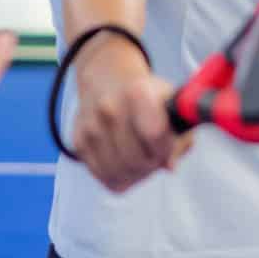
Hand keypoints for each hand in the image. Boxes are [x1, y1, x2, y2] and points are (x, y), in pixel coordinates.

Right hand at [63, 35, 188, 193]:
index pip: (154, 134)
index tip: (167, 145)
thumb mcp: (173, 107)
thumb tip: (169, 166)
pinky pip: (105, 176)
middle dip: (151, 164)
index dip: (166, 148)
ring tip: (140, 157)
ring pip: (119, 173)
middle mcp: (108, 107)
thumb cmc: (148, 98)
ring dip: (135, 173)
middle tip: (155, 154)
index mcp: (137, 92)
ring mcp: (90, 127)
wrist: (108, 80)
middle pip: (136, 161)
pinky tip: (125, 160)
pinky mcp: (79, 143)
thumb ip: (180, 136)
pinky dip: (118, 175)